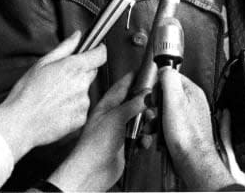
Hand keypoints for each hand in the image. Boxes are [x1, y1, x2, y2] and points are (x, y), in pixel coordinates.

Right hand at [0, 32, 106, 159]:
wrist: (19, 124)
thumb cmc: (26, 94)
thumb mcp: (41, 64)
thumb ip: (64, 48)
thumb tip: (77, 36)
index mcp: (73, 68)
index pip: (100, 55)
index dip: (98, 51)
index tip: (95, 50)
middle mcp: (82, 85)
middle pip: (92, 72)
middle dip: (82, 72)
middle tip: (61, 78)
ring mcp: (83, 103)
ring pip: (85, 91)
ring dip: (76, 91)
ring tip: (54, 96)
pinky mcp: (81, 119)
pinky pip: (81, 108)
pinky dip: (73, 107)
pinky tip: (57, 108)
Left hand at [47, 74, 145, 191]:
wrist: (91, 172)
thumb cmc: (94, 145)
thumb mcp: (116, 118)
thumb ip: (133, 104)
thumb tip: (147, 93)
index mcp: (107, 105)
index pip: (122, 85)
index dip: (134, 77)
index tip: (147, 71)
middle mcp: (114, 117)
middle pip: (135, 103)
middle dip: (147, 105)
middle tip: (153, 106)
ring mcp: (120, 131)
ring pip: (140, 121)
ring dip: (148, 124)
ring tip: (148, 125)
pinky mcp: (125, 145)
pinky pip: (141, 138)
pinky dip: (145, 139)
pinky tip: (143, 142)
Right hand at [158, 68, 234, 191]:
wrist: (192, 161)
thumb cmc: (186, 135)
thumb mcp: (174, 101)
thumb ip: (169, 80)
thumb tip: (165, 68)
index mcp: (192, 92)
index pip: (172, 77)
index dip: (159, 86)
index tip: (154, 96)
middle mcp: (192, 103)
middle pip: (167, 95)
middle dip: (155, 105)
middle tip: (153, 112)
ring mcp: (189, 117)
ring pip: (166, 111)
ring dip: (155, 119)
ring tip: (154, 127)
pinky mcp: (184, 130)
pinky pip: (168, 125)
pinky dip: (161, 130)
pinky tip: (159, 136)